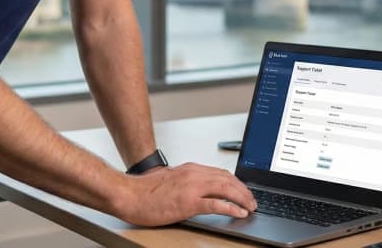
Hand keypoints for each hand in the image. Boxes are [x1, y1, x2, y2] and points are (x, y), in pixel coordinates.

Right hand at [115, 162, 257, 226]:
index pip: (220, 173)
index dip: (236, 182)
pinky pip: (216, 204)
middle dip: (243, 190)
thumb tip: (197, 190)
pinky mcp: (188, 202)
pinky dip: (231, 207)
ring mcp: (192, 187)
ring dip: (242, 198)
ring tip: (250, 206)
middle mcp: (193, 174)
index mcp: (189, 169)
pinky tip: (239, 212)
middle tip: (252, 200)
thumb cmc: (143, 191)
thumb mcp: (169, 180)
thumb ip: (185, 182)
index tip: (243, 190)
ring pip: (226, 188)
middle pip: (227, 179)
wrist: (128, 194)